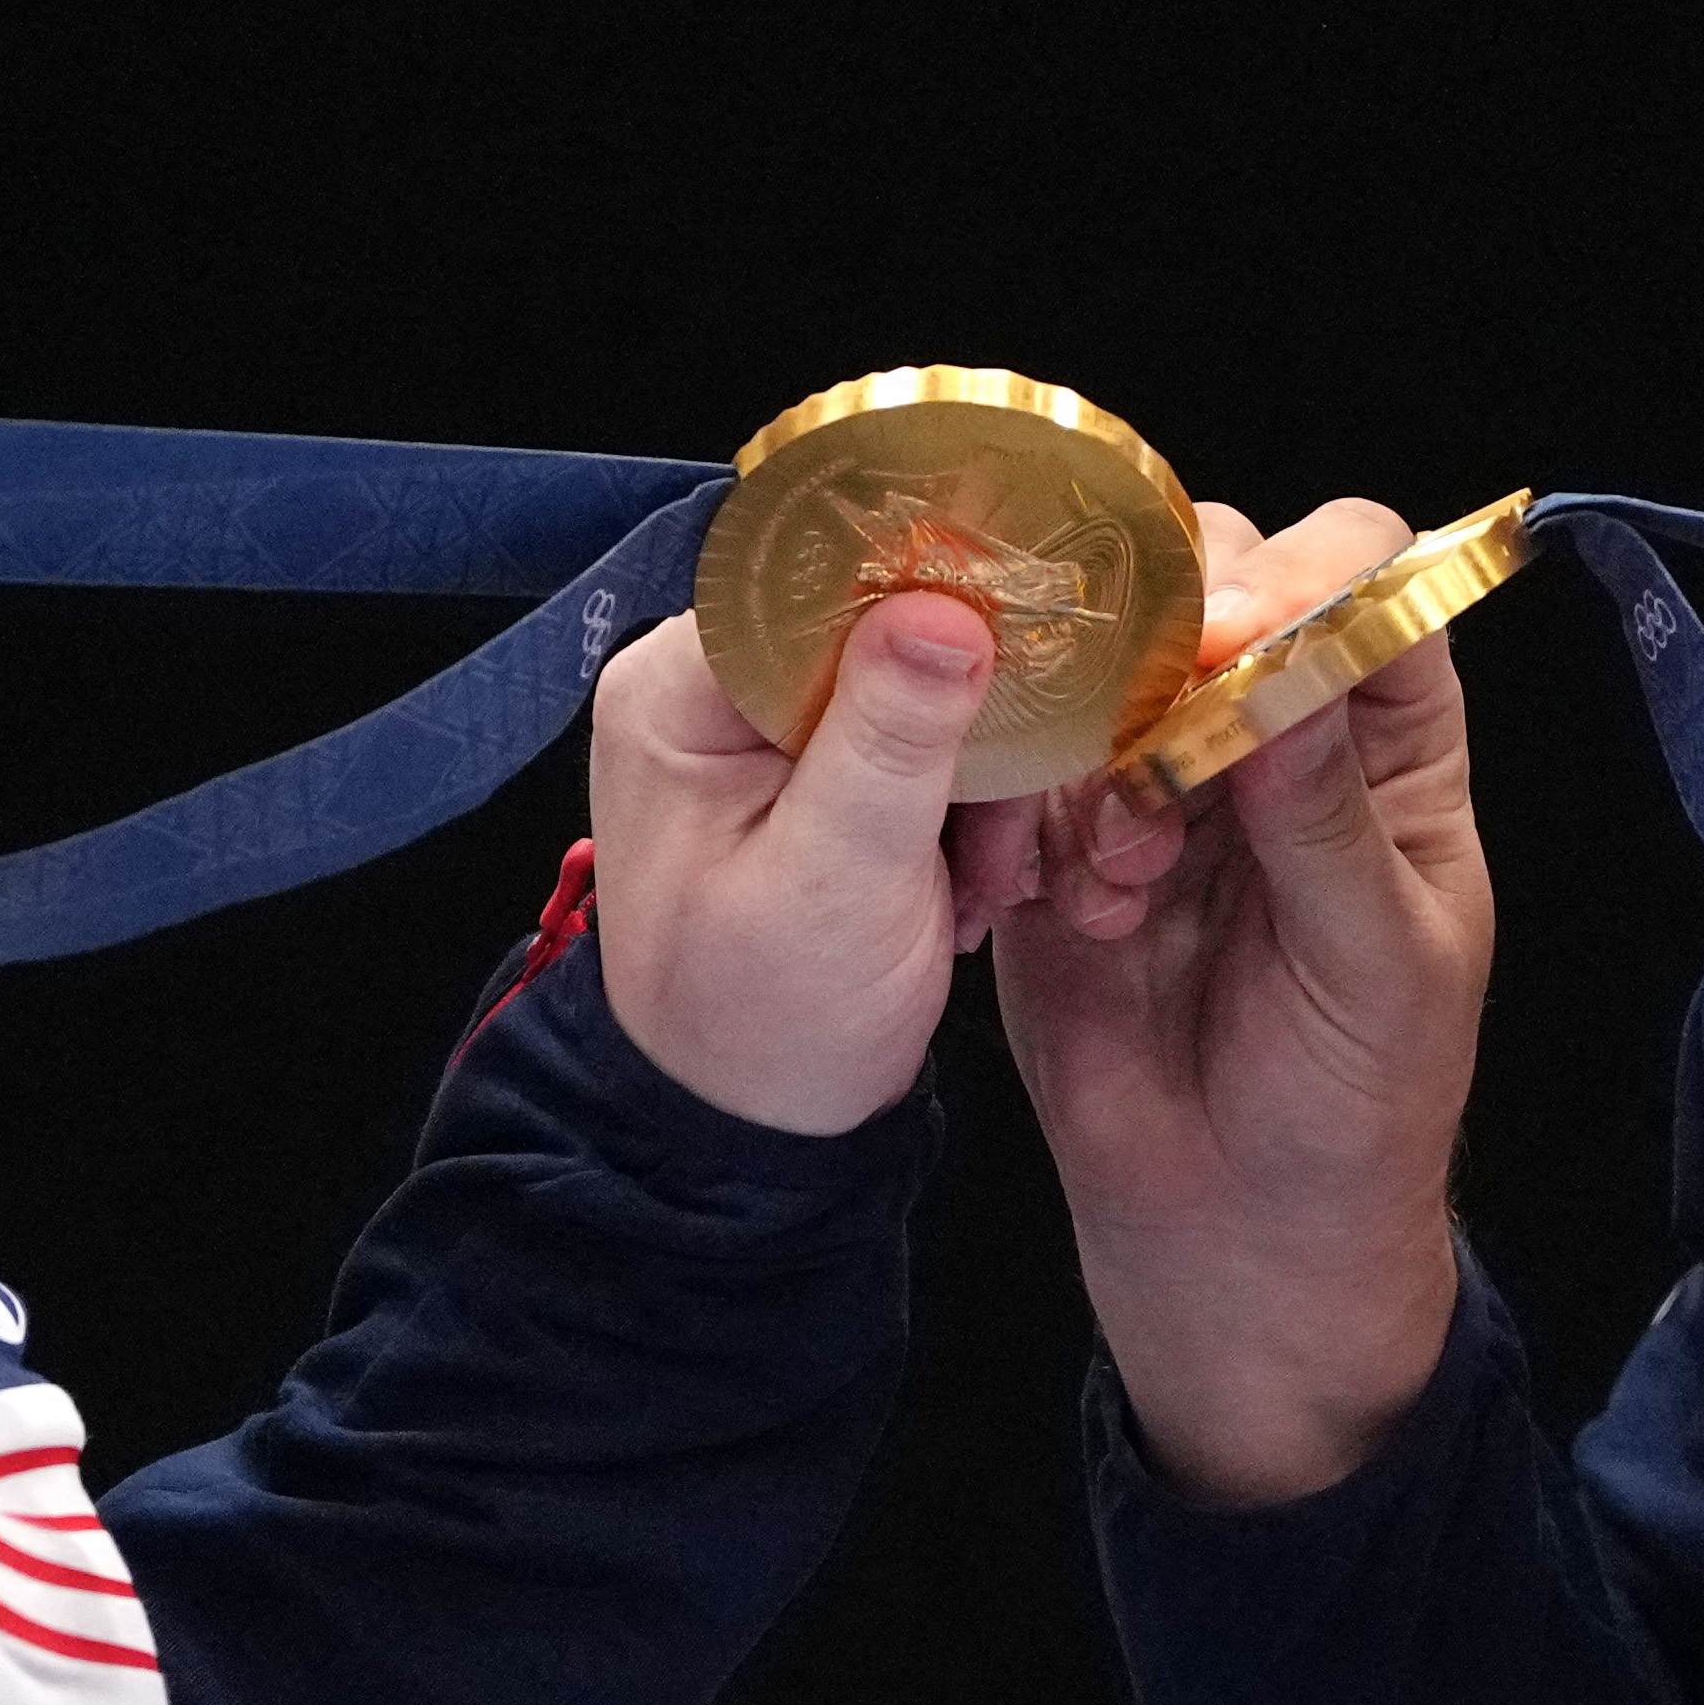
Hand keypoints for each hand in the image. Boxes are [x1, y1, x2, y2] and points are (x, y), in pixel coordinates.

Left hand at [577, 588, 1030, 1135]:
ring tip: (983, 880)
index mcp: (680, 686)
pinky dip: (970, 812)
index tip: (1023, 641)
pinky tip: (967, 887)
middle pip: (883, 626)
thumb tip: (945, 609)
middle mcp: (717, 684)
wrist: (758, 1127)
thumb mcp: (834, 881)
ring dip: (982, 782)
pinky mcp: (829, 774)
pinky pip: (929, 742)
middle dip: (967, 720)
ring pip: (925, 687)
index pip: (816, 578)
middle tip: (1002, 831)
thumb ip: (888, 742)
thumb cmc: (766, 1022)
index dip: (929, 594)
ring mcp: (774, 730)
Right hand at [990, 498, 1498, 1503]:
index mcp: (1388, 742)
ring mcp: (1156, 776)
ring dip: (1098, 749)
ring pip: (1102, 661)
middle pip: (1215, 581)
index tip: (1236, 636)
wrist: (1234, 1247)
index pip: (1368, 582)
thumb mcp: (1376, 969)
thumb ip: (1324, 818)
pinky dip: (1033, 819)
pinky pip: (1022, 765)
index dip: (1308, 577)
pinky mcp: (1058, 842)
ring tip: (1126, 886)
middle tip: (1143, 732)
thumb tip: (1285, 667)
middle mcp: (1274, 729)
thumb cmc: (1355, 1112)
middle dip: (1168, 640)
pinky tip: (1077, 913)